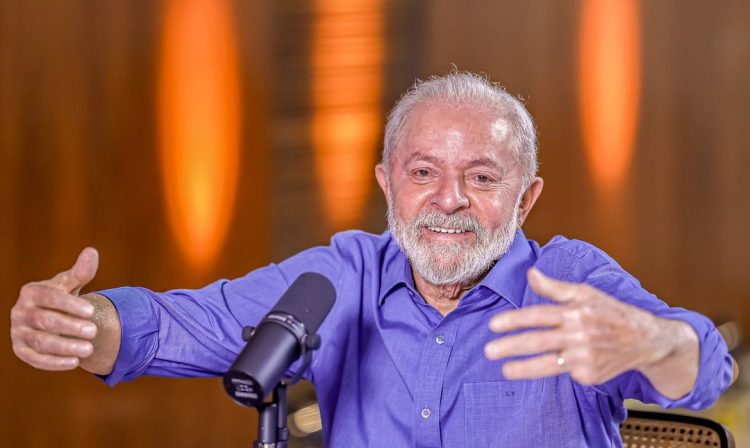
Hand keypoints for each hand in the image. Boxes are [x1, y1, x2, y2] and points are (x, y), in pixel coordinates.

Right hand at [11, 248, 99, 370]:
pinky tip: (75, 363)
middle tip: (94, 331)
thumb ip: (81, 271)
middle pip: (44, 321)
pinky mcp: (20, 350)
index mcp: (31, 292)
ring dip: (65, 347)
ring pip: (40, 342)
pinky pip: (35, 359)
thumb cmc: (63, 297)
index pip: (49, 297)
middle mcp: (20, 311)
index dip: (70, 304)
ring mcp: (18, 332)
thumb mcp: (71, 284)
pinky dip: (54, 362)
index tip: (91, 311)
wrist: (50, 316)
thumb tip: (92, 252)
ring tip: (88, 349)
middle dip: (70, 327)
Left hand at [484, 267, 683, 385]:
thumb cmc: (609, 312)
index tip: (493, 326)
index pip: (538, 316)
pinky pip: (564, 373)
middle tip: (489, 351)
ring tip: (504, 370)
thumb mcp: (585, 293)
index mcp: (576, 311)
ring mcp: (585, 357)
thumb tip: (531, 273)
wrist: (644, 340)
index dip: (514, 321)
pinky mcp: (589, 375)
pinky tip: (543, 366)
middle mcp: (579, 334)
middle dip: (511, 347)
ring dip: (523, 368)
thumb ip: (554, 287)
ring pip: (547, 364)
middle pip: (538, 341)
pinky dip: (551, 369)